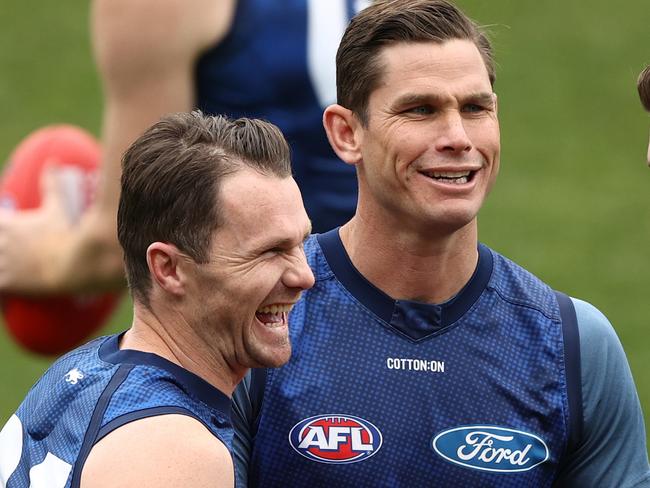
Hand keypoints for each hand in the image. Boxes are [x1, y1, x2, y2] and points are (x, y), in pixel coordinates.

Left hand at [0, 164, 80, 293]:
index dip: (0, 221)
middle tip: (8, 245)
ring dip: (1, 260)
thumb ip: (51, 184)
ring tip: (7, 260)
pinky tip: (6, 282)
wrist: (76, 263)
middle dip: (0, 243)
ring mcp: (4, 263)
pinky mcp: (9, 283)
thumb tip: (53, 161)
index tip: (3, 223)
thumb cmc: (67, 232)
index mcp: (7, 224)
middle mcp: (1, 243)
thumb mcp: (57, 206)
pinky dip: (1, 281)